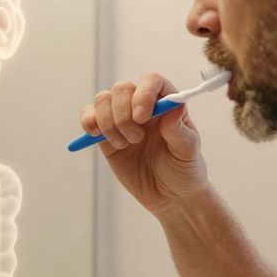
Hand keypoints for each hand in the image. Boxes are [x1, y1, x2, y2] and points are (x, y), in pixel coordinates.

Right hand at [79, 72, 208, 216]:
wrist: (169, 195)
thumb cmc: (184, 169)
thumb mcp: (188, 151)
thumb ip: (179, 130)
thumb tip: (171, 107)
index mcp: (166, 103)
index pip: (151, 81)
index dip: (143, 93)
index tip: (142, 117)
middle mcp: (142, 105)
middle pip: (122, 88)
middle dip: (123, 114)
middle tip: (136, 139)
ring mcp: (122, 118)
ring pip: (103, 100)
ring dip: (108, 123)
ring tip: (124, 145)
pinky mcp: (106, 134)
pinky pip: (89, 116)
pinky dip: (88, 122)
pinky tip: (96, 136)